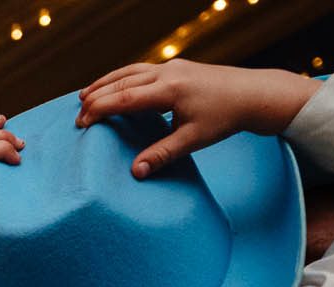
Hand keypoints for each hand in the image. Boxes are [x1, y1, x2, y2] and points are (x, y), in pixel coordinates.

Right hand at [77, 60, 316, 177]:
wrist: (255, 94)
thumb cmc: (226, 118)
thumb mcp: (193, 140)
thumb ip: (162, 155)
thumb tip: (135, 172)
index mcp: (170, 89)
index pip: (125, 98)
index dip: (100, 109)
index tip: (83, 123)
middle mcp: (168, 72)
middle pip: (122, 82)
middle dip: (97, 98)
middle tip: (78, 116)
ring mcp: (173, 67)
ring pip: (130, 72)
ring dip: (106, 83)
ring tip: (85, 94)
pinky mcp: (178, 68)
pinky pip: (142, 70)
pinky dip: (123, 79)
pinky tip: (116, 87)